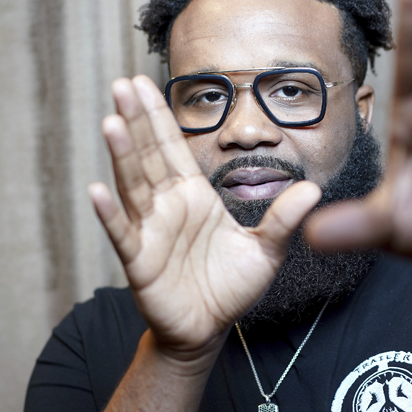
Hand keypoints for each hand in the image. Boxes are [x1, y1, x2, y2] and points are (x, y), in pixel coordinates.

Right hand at [88, 76, 320, 360]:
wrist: (208, 328)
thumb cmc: (230, 286)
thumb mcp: (266, 250)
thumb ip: (283, 219)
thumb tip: (313, 189)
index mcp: (194, 195)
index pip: (173, 147)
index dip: (158, 116)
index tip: (143, 83)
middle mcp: (167, 206)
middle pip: (149, 156)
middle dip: (136, 121)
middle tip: (122, 84)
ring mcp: (150, 231)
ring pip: (133, 186)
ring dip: (122, 155)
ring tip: (111, 123)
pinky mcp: (140, 261)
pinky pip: (123, 234)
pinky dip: (110, 214)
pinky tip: (98, 190)